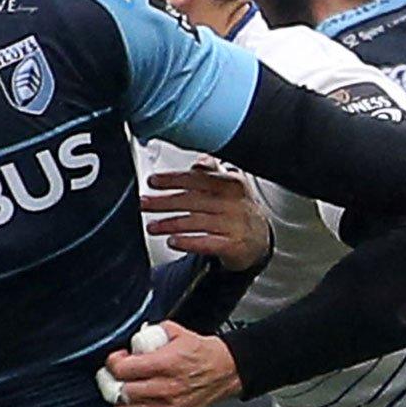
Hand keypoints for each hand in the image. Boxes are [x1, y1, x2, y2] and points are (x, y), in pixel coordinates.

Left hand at [104, 321, 242, 406]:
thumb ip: (150, 334)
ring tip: (125, 390)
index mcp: (166, 364)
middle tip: (115, 376)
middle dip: (112, 382)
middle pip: (119, 392)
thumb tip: (131, 342)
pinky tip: (136, 404)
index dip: (113, 363)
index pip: (122, 370)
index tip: (117, 360)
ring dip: (120, 400)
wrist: (225, 373)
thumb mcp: (176, 332)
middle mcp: (166, 389)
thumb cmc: (200, 354)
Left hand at [142, 164, 270, 271]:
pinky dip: (188, 242)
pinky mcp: (233, 246)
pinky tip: (173, 241)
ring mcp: (234, 225)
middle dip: (165, 202)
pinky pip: (207, 243)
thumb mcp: (231, 185)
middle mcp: (233, 203)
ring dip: (170, 224)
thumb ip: (213, 171)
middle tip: (144, 203)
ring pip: (196, 222)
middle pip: (193, 200)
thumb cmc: (239, 209)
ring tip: (152, 226)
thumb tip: (198, 161)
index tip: (154, 181)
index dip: (174, 179)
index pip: (199, 179)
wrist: (260, 239)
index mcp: (231, 184)